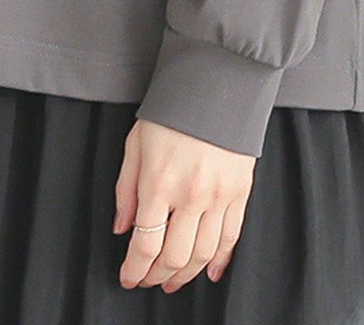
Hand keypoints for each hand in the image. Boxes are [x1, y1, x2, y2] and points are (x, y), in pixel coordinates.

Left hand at [113, 118, 253, 291]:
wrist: (215, 84)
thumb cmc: (171, 110)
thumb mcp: (135, 144)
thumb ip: (126, 189)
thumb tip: (122, 227)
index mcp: (159, 181)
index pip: (146, 244)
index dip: (134, 269)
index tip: (128, 276)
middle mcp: (191, 194)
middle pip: (174, 256)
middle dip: (157, 276)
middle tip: (148, 280)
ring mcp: (219, 196)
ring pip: (203, 254)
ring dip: (186, 275)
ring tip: (172, 279)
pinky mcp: (240, 192)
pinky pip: (231, 238)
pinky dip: (220, 261)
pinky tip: (209, 272)